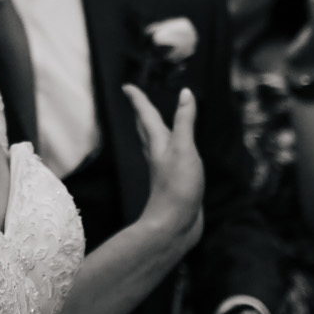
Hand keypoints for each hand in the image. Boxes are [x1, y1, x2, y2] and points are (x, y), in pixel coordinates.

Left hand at [123, 86, 202, 250]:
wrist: (174, 226)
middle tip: (136, 101)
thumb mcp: (183, 148)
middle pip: (146, 129)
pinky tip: (176, 155)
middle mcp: (158, 155)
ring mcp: (165, 171)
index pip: (146, 116)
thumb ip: (185, 121)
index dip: (138, 100)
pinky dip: (171, 150)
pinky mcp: (175, 184)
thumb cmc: (176, 188)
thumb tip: (186, 93)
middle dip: (142, 114)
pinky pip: (170, 160)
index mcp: (158, 144)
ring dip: (154, 131)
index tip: (127, 86)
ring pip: (156, 145)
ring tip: (155, 123)